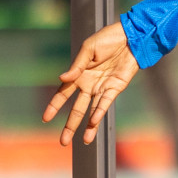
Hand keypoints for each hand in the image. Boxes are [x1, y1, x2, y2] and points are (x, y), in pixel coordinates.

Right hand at [44, 22, 139, 145]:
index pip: (63, 94)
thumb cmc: (108, 39)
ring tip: (84, 141)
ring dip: (88, 125)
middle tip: (63, 141)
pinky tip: (93, 121)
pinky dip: (100, 112)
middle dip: (70, 125)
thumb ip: (76, 65)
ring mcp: (102, 87)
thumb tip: (62, 79)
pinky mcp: (116, 87)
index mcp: (79, 74)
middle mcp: (89, 84)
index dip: (54, 106)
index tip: (45, 118)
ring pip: (92, 110)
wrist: (131, 36)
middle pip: (77, 108)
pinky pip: (106, 102)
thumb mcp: (88, 49)